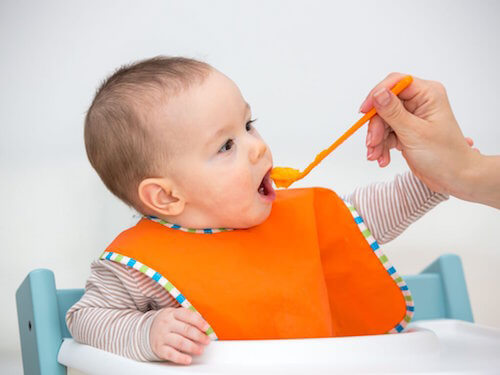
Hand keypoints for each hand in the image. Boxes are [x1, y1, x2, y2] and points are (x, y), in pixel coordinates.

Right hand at [150, 307, 210, 364]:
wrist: (149, 330)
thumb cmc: (168, 322)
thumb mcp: (176, 314)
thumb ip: (190, 316)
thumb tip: (204, 322)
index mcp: (173, 313)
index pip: (187, 315)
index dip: (199, 322)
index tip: (207, 328)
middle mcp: (167, 324)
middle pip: (185, 329)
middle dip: (199, 336)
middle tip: (207, 340)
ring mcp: (163, 336)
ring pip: (179, 342)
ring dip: (192, 347)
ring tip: (200, 350)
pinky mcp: (160, 348)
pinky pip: (171, 354)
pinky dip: (180, 358)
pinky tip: (188, 359)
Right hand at [360, 72, 478, 195]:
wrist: (454, 177)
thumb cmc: (444, 155)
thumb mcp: (414, 133)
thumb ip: (393, 112)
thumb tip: (378, 93)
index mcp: (427, 94)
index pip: (396, 83)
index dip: (377, 94)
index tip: (364, 111)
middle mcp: (419, 102)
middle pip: (385, 105)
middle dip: (376, 126)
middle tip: (372, 143)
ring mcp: (411, 117)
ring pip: (382, 121)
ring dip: (376, 139)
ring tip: (376, 155)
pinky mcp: (406, 131)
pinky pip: (386, 133)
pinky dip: (381, 146)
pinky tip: (382, 158)